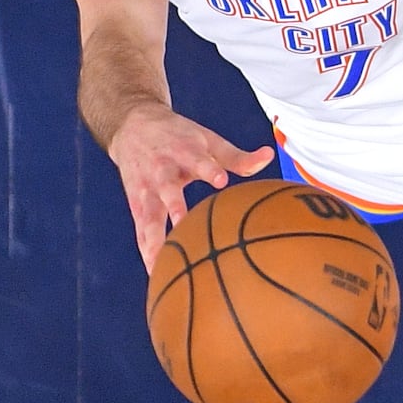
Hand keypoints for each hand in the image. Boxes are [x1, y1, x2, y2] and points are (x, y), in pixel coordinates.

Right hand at [108, 102, 275, 272]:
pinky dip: (147, 251)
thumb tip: (270, 157)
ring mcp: (147, 191)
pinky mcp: (137, 205)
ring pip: (150, 218)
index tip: (221, 180)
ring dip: (156, 241)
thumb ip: (237, 156)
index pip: (198, 160)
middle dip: (176, 207)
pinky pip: (141, 231)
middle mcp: (162, 172)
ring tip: (164, 266)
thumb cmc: (179, 137)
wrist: (133, 128)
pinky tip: (156, 274)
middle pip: (168, 190)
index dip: (209, 169)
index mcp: (184, 152)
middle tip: (185, 225)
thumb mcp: (208, 140)